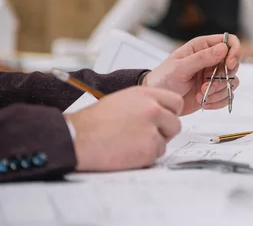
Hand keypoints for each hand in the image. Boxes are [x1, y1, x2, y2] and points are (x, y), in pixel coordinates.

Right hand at [65, 87, 182, 171]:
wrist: (76, 138)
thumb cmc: (94, 121)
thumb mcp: (123, 100)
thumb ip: (145, 104)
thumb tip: (162, 112)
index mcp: (146, 94)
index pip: (176, 102)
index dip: (170, 113)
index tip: (163, 120)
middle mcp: (152, 109)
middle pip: (175, 124)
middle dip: (164, 132)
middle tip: (144, 136)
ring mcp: (151, 129)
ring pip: (165, 142)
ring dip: (152, 146)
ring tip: (129, 144)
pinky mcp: (148, 149)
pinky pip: (156, 156)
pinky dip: (144, 158)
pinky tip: (126, 152)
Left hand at [144, 34, 242, 114]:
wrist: (159, 100)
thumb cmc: (163, 78)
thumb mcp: (180, 67)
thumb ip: (201, 58)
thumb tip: (223, 48)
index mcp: (203, 47)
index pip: (229, 41)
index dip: (234, 51)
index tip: (229, 65)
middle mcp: (211, 60)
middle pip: (234, 64)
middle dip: (223, 78)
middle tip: (206, 86)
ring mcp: (214, 76)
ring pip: (232, 82)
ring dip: (219, 91)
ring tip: (201, 95)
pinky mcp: (214, 92)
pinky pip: (227, 96)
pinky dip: (218, 101)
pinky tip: (204, 102)